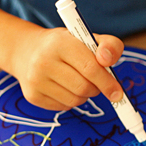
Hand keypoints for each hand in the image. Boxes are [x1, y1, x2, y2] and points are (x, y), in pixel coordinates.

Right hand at [9, 27, 124, 110]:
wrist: (27, 50)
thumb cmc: (65, 45)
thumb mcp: (87, 38)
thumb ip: (109, 45)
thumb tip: (107, 60)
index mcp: (61, 42)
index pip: (90, 68)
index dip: (108, 83)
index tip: (118, 93)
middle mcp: (44, 61)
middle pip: (84, 88)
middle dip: (96, 89)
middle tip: (96, 83)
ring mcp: (35, 80)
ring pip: (75, 101)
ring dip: (84, 95)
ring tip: (78, 81)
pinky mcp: (32, 96)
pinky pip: (64, 107)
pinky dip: (71, 100)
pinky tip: (64, 87)